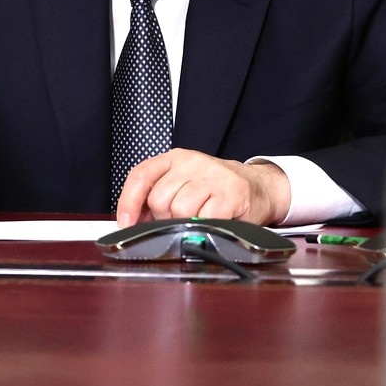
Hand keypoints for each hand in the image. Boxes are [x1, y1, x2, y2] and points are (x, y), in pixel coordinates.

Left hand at [114, 150, 290, 227]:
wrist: (259, 187)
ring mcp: (212, 176)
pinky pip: (205, 219)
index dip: (129, 202)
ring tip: (199, 219)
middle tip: (179, 220)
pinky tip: (213, 221)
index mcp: (175, 159)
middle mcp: (192, 162)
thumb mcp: (183, 185)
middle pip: (159, 198)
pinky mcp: (231, 193)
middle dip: (164, 218)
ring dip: (186, 224)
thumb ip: (156, 198)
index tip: (126, 223)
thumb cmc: (216, 190)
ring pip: (180, 209)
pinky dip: (205, 227)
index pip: (141, 175)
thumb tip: (132, 222)